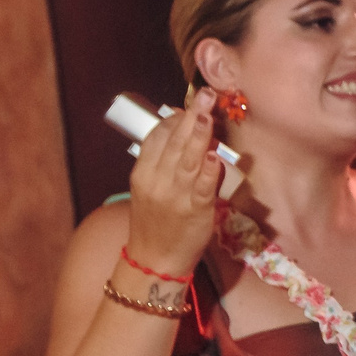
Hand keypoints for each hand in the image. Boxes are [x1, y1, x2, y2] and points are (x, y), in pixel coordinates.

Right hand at [126, 87, 224, 273]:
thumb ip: (163, 163)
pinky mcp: (196, 210)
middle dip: (190, 117)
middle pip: (173, 143)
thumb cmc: (155, 222)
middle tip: (204, 95)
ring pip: (188, 160)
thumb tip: (183, 134)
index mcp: (142, 173)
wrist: (154, 260)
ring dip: (199, 136)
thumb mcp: (149, 189)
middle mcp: (157, 181)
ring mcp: (176, 196)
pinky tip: (213, 155)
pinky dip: (208, 170)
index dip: (172, 120)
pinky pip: (203, 186)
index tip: (187, 106)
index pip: (156, 138)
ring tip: (207, 114)